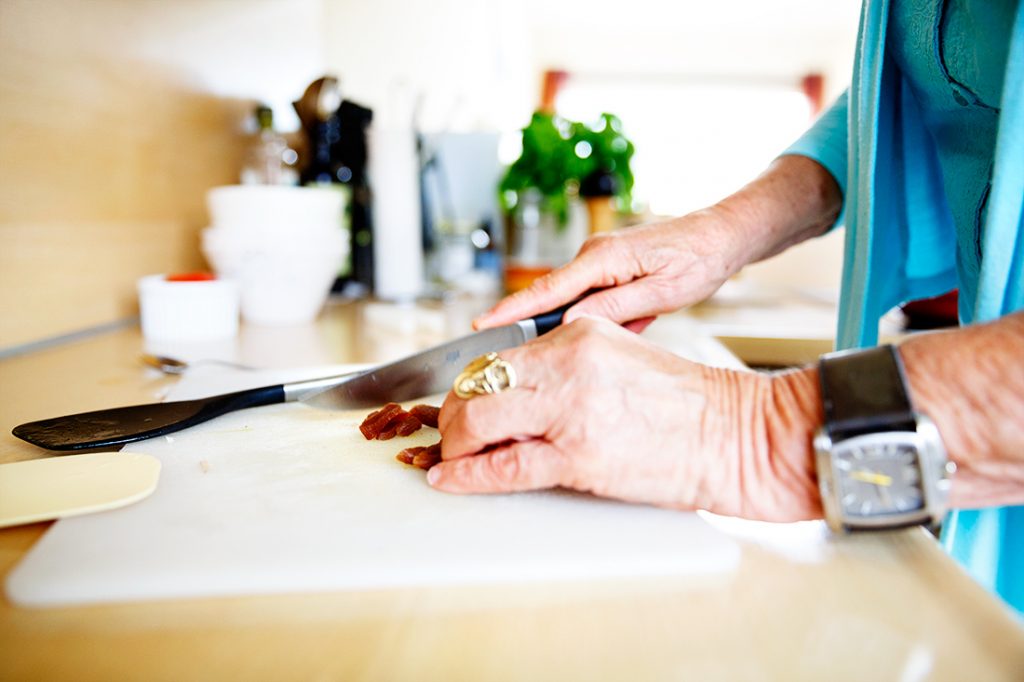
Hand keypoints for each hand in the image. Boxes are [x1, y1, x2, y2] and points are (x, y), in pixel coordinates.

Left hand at [430, 317, 822, 521]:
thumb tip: (521, 383)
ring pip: (479, 419)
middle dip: (453, 413)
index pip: (499, 355)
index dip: (470, 384)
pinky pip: (503, 466)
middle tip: (450, 432)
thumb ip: (570, 360)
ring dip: (455, 442)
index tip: (462, 401)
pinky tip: (450, 479)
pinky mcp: (578, 456)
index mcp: (580, 334)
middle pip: (478, 383)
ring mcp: (571, 410)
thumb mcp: (622, 355)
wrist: (736, 436)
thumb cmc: (688, 403)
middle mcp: (569, 363)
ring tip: (451, 457)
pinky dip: (467, 475)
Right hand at [474, 156, 841, 333]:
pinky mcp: (611, 267)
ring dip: (575, 325)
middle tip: (518, 352)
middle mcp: (595, 254)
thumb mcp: (661, 293)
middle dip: (533, 326)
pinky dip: (597, 318)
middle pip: (551, 297)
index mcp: (603, 258)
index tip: (480, 326)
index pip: (546, 289)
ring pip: (573, 301)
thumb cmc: (699, 261)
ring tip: (583, 342)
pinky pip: (592, 298)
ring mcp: (601, 259)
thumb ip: (614, 309)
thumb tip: (570, 325)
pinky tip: (619, 329)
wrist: (723, 236)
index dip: (511, 310)